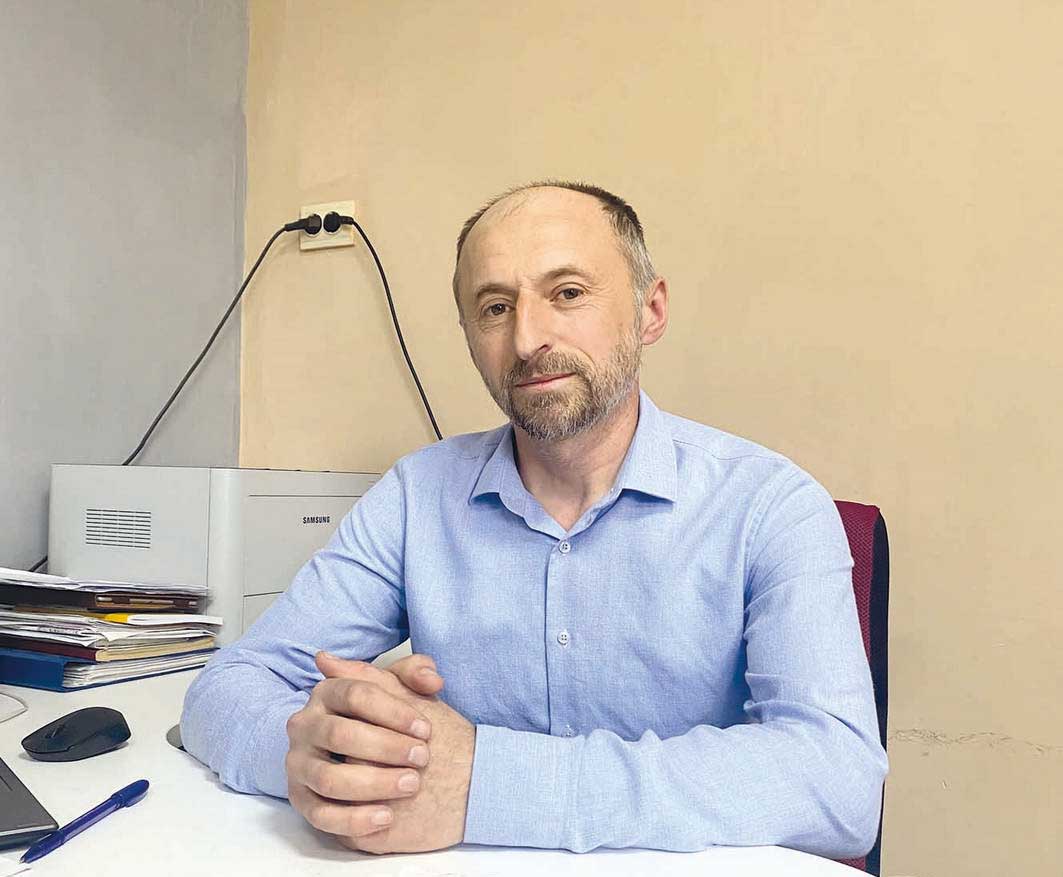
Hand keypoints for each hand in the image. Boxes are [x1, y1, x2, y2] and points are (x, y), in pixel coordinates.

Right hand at [318, 652, 475, 854]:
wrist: (369, 754)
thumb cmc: (388, 718)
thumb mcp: (401, 688)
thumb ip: (417, 673)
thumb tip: (431, 678)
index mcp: (326, 692)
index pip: (356, 694)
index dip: (394, 711)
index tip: (426, 728)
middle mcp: (305, 725)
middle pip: (340, 735)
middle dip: (386, 747)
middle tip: (422, 757)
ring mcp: (298, 764)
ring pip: (329, 778)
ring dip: (373, 784)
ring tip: (411, 784)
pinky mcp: (300, 800)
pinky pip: (321, 816)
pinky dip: (355, 820)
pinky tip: (387, 817)